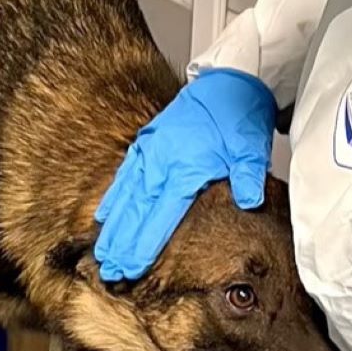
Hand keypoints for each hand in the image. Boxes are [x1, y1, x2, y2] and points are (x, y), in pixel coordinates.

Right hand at [94, 69, 276, 280]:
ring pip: (126, 196)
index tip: (132, 268)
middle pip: (136, 212)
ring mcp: (151, 151)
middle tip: (109, 271)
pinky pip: (125, 175)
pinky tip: (104, 215)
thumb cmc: (239, 114)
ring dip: (113, 227)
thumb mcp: (250, 147)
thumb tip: (248, 200)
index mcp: (185, 167)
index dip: (144, 245)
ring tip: (102, 252)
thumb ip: (247, 176)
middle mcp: (162, 161)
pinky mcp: (148, 142)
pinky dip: (113, 197)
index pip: (160, 216)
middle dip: (121, 244)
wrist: (231, 79)